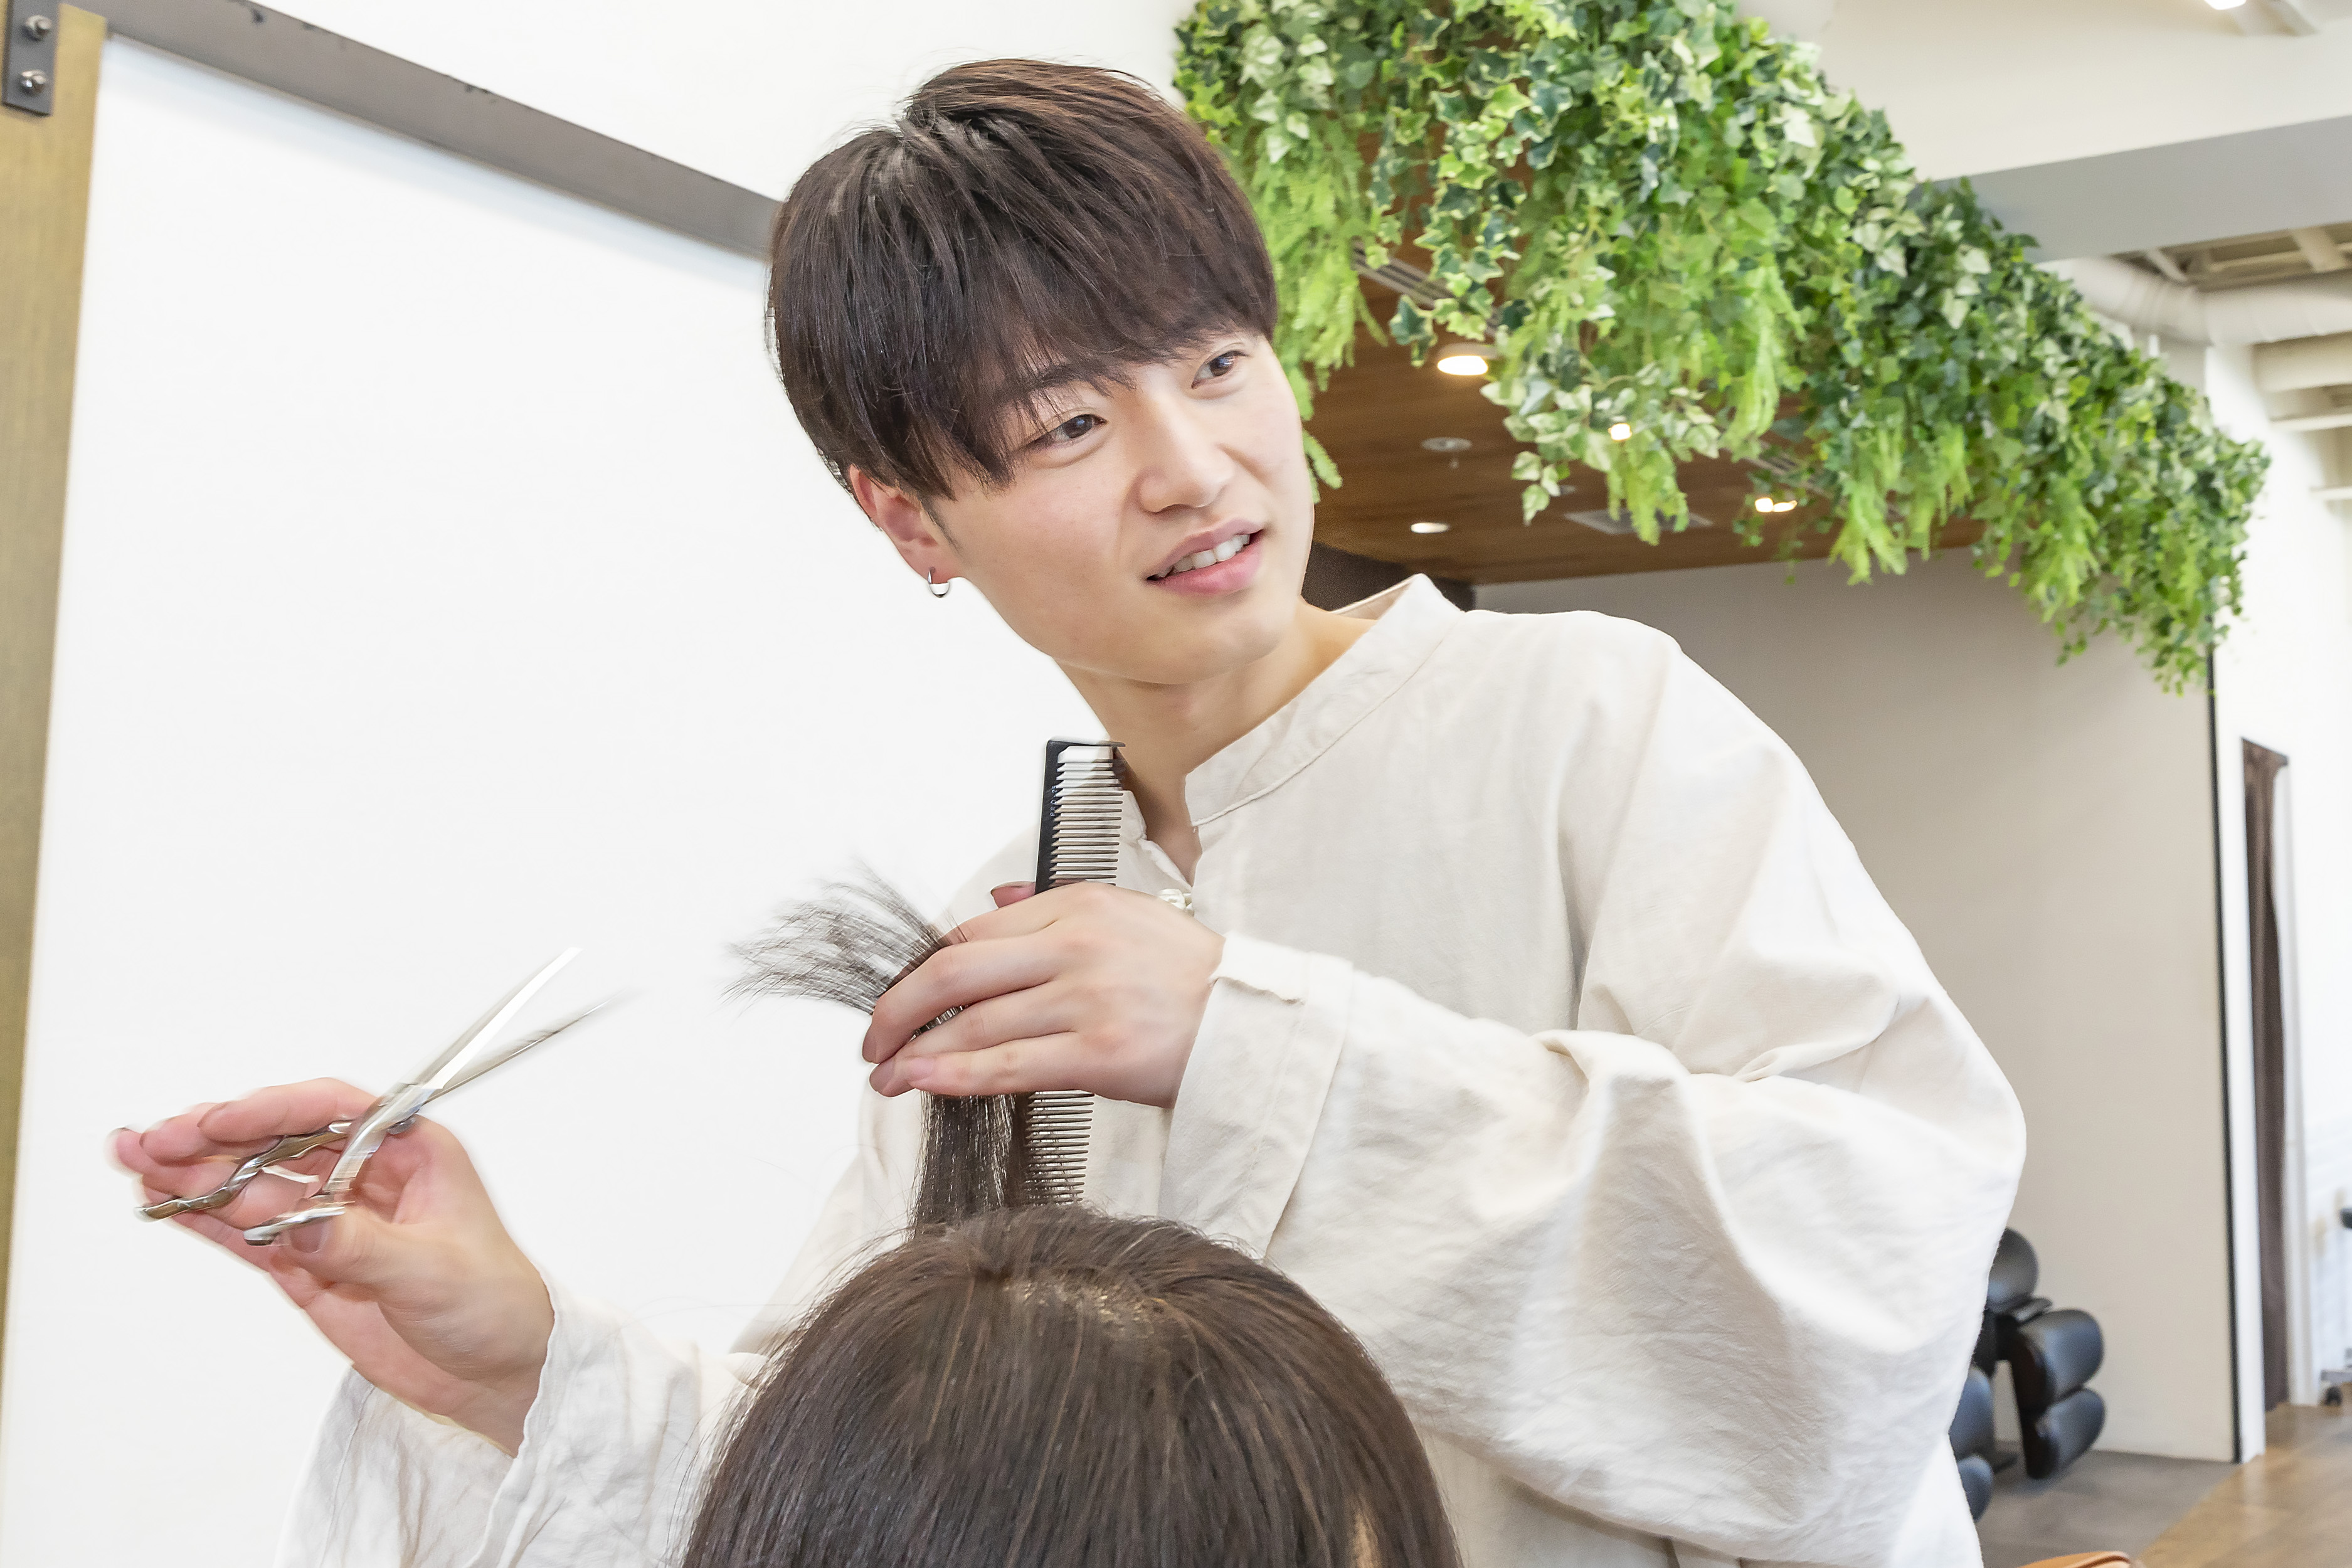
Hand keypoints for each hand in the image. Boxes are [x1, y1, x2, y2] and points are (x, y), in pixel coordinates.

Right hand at [111, 1080, 551, 1452]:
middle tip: (153, 1143)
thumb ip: (362, 1247)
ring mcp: (331, 1221)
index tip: (217, 1121)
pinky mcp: (309, 1264)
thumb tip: (301, 1224)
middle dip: (214, 1139)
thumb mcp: (432, 1272)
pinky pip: (249, 1232)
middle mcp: (365, 1177)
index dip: (270, 1110)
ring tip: (135, 1161)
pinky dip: (207, 1219)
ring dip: (196, 1174)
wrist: (498, 1372)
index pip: (330, 1111)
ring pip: (253, 1185)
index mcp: (410, 1153)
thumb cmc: (493, 1306)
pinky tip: (165, 1204)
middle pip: (278, 1143)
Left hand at [864, 882, 1223, 1107]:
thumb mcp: (1127, 917)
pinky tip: (923, 1083)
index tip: (900, 1002)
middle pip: (955, 971)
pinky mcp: (1101, 1052)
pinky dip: (956, 1076)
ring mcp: (1087, 997)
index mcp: (1078, 904)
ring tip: (888, 1076)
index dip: (922, 972)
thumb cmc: (1191, 980)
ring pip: (974, 1024)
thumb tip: (993, 902)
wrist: (1256, 1023)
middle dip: (898, 1010)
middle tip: (873, 1041)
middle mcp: (1076, 944)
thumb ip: (1054, 910)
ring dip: (917, 1053)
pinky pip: (1009, 1065)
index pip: (972, 934)